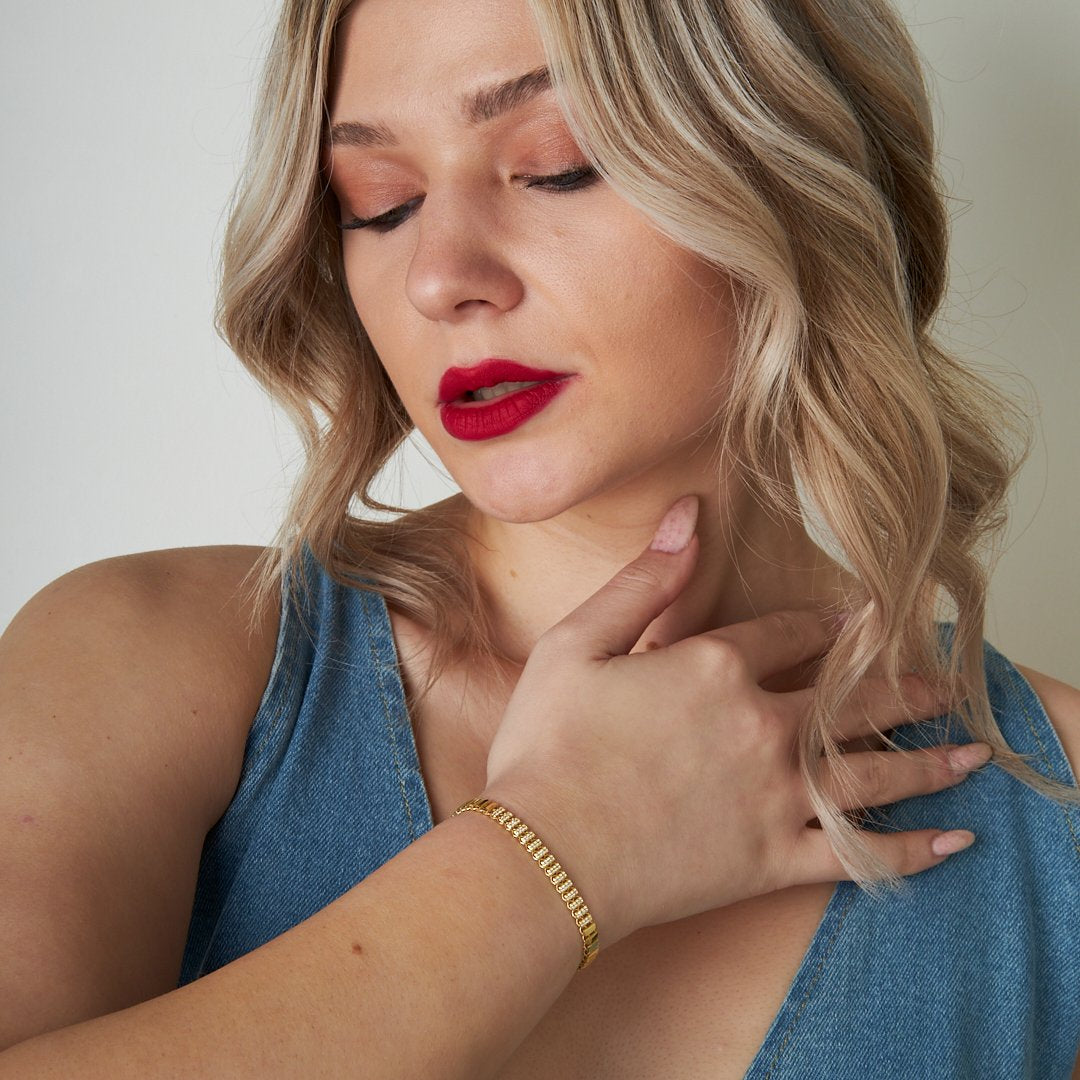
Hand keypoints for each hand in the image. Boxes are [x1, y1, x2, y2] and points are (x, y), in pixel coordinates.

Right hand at [481, 495, 985, 946]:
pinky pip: (859, 855)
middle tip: (946, 682)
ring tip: (971, 751)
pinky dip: (911, 850)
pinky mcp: (774, 860)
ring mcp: (775, 797)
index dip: (827, 623)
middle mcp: (761, 727)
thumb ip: (643, 580)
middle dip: (902, 687)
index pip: (788, 633)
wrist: (546, 856)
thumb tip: (688, 513)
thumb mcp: (577, 642)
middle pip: (852, 698)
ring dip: (929, 759)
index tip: (860, 618)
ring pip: (874, 772)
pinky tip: (953, 840)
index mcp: (715, 668)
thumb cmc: (547, 747)